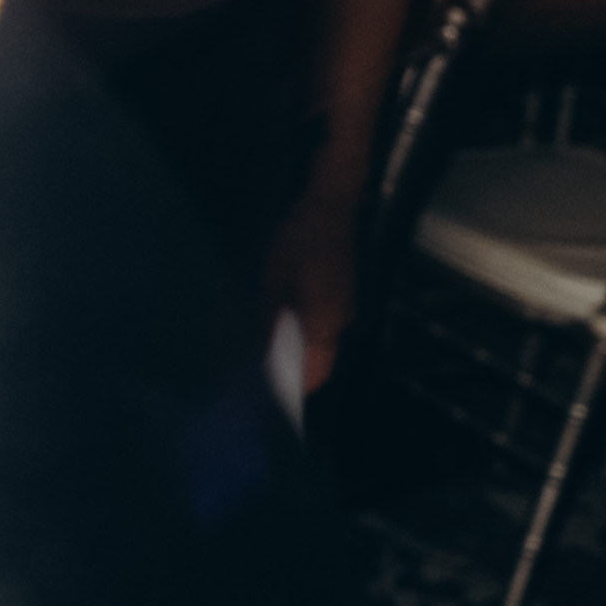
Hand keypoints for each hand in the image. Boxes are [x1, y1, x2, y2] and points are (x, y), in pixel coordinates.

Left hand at [261, 188, 359, 396]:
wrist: (329, 209)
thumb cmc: (298, 244)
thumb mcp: (273, 282)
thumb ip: (269, 323)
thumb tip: (261, 355)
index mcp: (323, 323)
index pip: (313, 374)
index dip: (292, 389)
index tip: (268, 396)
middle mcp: (339, 323)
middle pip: (320, 365)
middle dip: (296, 376)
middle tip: (264, 377)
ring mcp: (344, 310)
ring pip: (323, 348)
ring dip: (300, 356)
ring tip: (268, 352)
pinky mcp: (342, 297)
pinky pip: (325, 329)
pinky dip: (305, 337)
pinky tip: (284, 325)